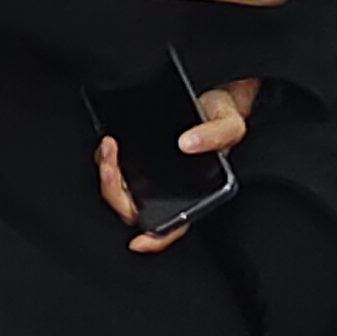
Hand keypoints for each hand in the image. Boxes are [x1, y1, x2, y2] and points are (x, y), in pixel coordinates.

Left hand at [95, 78, 258, 254]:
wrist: (212, 94)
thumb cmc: (222, 117)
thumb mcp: (230, 125)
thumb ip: (214, 136)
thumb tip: (187, 143)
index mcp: (192, 192)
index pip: (173, 226)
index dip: (156, 239)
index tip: (139, 242)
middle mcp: (167, 188)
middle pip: (134, 209)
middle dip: (115, 190)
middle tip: (112, 162)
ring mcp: (150, 174)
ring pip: (119, 190)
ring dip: (108, 174)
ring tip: (110, 146)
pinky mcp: (137, 156)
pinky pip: (115, 168)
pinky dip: (106, 160)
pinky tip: (110, 143)